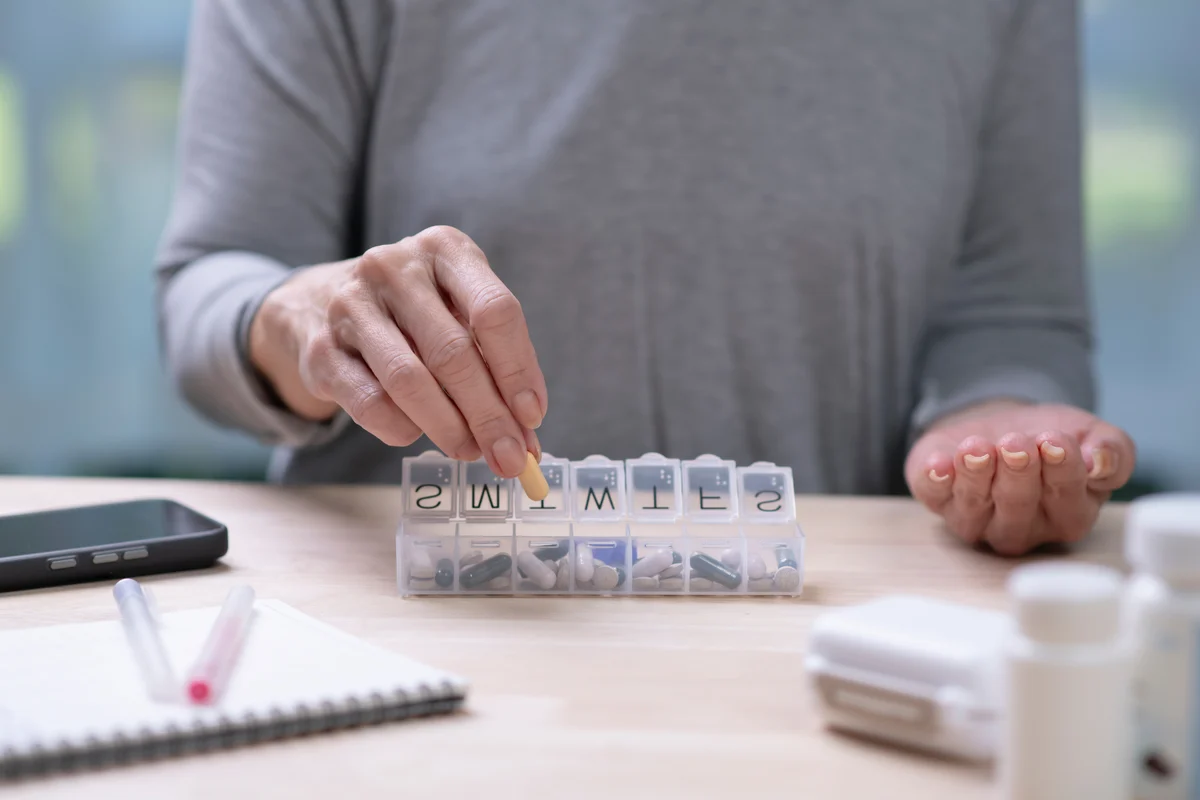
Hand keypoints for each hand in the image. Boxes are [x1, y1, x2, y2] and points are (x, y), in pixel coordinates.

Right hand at [249, 226, 545, 477]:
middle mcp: (394, 267)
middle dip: (488, 414)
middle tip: (509, 458)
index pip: (495, 311)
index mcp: (445, 249)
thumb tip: (525, 432)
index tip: (532, 418)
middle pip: (454, 352)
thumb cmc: (415, 314)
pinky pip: (371, 403)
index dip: (518, 371)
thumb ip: (496, 363)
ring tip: (470, 451)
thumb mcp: (459, 313)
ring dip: (449, 427)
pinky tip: (417, 434)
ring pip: (410, 380)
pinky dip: (403, 429)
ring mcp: (350, 304)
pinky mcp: (320, 349)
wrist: (322, 305)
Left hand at [905, 401, 1134, 554]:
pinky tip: (939, 462)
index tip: (1055, 441)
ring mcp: (976, 518)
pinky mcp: (938, 498)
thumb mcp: (1091, 435)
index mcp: (1068, 515)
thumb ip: (1113, 451)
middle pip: (1019, 509)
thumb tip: (1101, 462)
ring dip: (976, 475)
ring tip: (978, 447)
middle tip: (1017, 443)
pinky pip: (933, 495)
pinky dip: (934, 479)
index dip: (1062, 472)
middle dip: (1017, 474)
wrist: (1002, 424)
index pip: (1068, 504)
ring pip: (975, 506)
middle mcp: (1021, 527)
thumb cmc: (1051, 438)